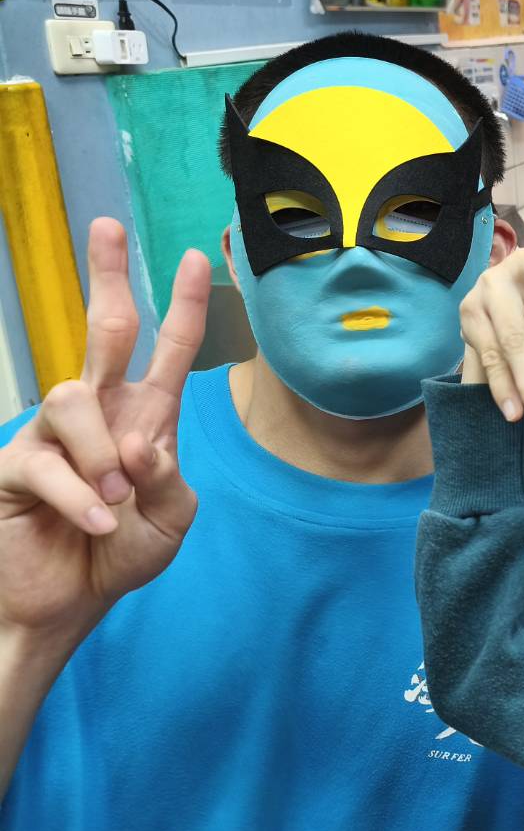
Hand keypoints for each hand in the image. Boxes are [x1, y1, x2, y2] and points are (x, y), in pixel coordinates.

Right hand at [0, 219, 209, 644]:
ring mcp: (54, 434)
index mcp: (145, 418)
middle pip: (105, 331)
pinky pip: (48, 462)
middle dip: (107, 277)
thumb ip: (171, 481)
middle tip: (108, 226)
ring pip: (75, 398)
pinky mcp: (14, 464)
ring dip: (101, 455)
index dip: (185, 306)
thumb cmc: (119, 552)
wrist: (67, 604)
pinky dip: (80, 497)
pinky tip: (96, 522)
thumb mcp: (169, 521)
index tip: (198, 257)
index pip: (167, 351)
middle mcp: (99, 413)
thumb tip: (144, 445)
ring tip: (114, 501)